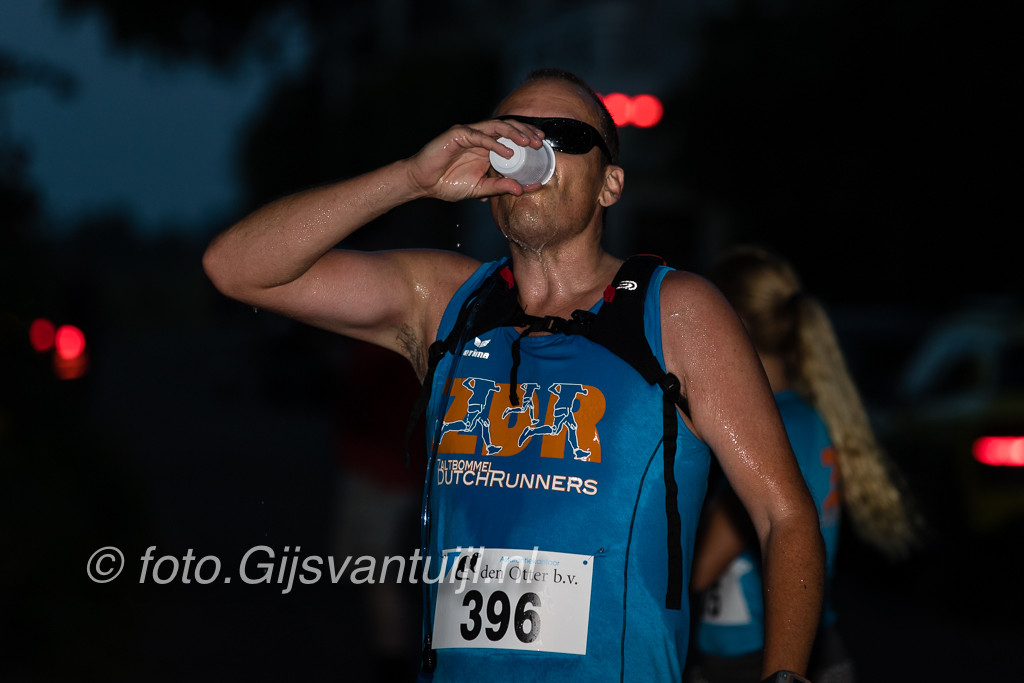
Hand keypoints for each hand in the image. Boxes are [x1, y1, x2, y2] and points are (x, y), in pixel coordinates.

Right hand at [404, 119, 545, 200]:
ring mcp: (469, 134)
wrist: (423, 183)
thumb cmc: (448, 184)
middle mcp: (480, 137)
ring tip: (527, 143)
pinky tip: (507, 153)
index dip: (527, 138)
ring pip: (497, 127)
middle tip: (539, 142)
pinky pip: (480, 136)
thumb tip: (522, 190)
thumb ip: (500, 187)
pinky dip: (495, 144)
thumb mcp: (480, 189)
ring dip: (514, 133)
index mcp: (487, 148)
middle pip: (508, 127)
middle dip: (526, 132)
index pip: (511, 137)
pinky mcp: (458, 135)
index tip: (542, 147)